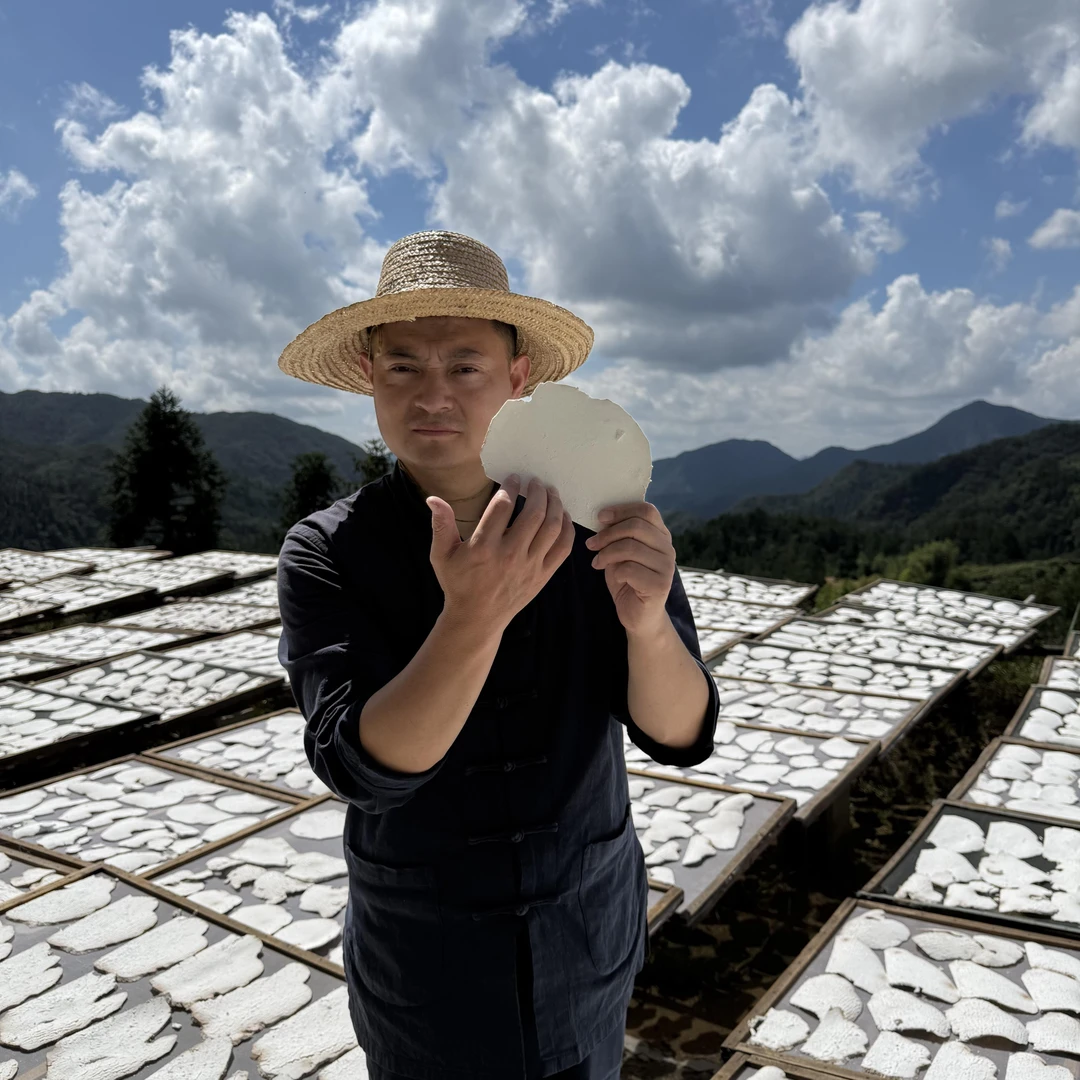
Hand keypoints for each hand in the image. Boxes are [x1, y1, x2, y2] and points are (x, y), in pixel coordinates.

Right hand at [427, 476, 574, 633]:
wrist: (476, 619)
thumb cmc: (458, 583)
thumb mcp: (442, 555)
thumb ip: (441, 525)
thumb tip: (433, 499)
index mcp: (484, 547)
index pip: (503, 506)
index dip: (511, 487)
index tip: (514, 478)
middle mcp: (510, 555)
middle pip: (534, 514)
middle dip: (537, 492)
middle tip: (536, 481)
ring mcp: (530, 566)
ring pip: (552, 528)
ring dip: (555, 505)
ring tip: (551, 493)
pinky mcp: (543, 576)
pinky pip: (563, 548)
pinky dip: (567, 529)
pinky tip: (563, 517)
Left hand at [585, 502, 674, 636]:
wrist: (638, 615)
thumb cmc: (628, 581)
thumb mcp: (621, 553)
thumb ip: (618, 535)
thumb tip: (603, 517)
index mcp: (660, 536)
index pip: (647, 511)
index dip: (621, 510)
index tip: (600, 517)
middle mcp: (668, 549)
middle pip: (637, 526)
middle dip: (608, 534)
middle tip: (591, 544)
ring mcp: (667, 567)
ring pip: (631, 547)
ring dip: (607, 553)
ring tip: (597, 562)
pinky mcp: (660, 585)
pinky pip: (630, 569)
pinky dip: (614, 571)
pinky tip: (611, 576)